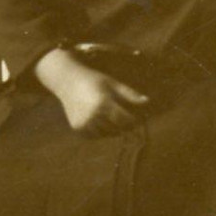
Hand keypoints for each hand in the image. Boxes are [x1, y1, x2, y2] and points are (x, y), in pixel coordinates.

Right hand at [35, 50, 149, 135]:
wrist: (67, 81)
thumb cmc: (94, 80)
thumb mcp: (113, 83)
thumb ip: (129, 94)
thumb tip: (147, 101)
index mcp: (103, 103)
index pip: (124, 119)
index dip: (133, 121)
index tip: (139, 120)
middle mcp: (93, 115)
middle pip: (116, 129)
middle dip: (125, 127)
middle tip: (129, 123)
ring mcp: (84, 123)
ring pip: (106, 134)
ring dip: (113, 130)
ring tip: (115, 122)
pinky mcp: (78, 128)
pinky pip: (95, 136)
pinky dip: (101, 132)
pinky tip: (102, 123)